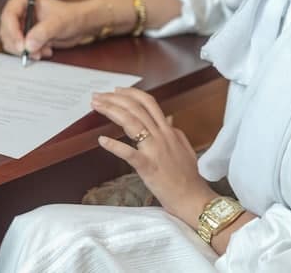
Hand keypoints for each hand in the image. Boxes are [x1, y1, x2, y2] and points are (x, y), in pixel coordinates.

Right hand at [0, 0, 91, 58]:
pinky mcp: (23, 35)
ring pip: (10, 41)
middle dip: (19, 44)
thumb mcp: (59, 23)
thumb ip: (43, 32)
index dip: (13, 32)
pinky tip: (44, 50)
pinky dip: (29, 53)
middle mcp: (18, 9)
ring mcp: (19, 23)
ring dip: (26, 50)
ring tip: (43, 50)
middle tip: (32, 52)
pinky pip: (18, 48)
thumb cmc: (71, 16)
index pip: (9, 15)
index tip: (22, 45)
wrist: (79, 25)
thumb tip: (28, 44)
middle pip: (6, 30)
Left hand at [92, 87, 215, 225]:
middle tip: (97, 96)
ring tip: (96, 106)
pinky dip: (114, 146)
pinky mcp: (148, 167)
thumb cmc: (188, 177)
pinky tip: (102, 140)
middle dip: (114, 99)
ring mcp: (155, 151)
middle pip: (136, 109)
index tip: (116, 90)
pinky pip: (129, 153)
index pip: (149, 103)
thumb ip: (175, 133)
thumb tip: (168, 119)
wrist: (194, 199)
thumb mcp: (185, 149)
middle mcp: (162, 136)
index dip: (131, 94)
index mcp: (168, 131)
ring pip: (132, 123)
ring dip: (111, 111)